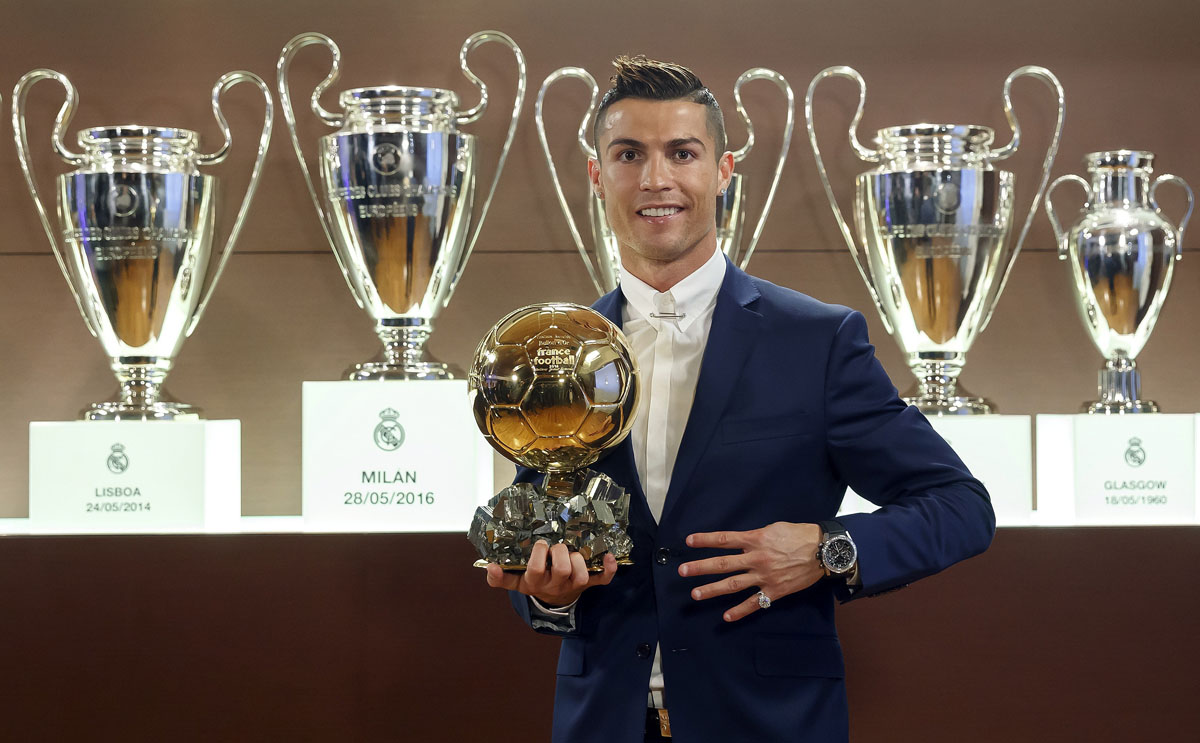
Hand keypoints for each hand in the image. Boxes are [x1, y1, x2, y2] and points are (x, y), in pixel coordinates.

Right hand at [485, 540, 616, 607]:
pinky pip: (603, 580)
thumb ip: (500, 578)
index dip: (538, 557)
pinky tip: (608, 556)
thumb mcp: (515, 581)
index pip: (535, 571)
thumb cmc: (535, 582)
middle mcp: (555, 585)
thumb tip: (489, 567)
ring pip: (581, 575)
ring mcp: (574, 585)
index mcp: (536, 582)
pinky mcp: (589, 584)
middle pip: (562, 570)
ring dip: (580, 560)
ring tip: (573, 552)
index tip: (539, 545)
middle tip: (556, 546)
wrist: (554, 599)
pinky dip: (609, 569)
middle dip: (560, 553)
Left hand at [679, 522, 823, 621]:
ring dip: (712, 590)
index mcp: (755, 540)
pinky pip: (754, 603)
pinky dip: (740, 611)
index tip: (688, 542)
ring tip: (695, 594)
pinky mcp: (774, 591)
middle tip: (682, 571)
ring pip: (733, 585)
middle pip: (722, 564)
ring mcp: (764, 577)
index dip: (705, 540)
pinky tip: (726, 617)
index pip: (724, 539)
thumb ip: (755, 536)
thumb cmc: (799, 535)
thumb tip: (741, 541)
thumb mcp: (774, 528)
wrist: (823, 551)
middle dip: (700, 568)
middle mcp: (756, 559)